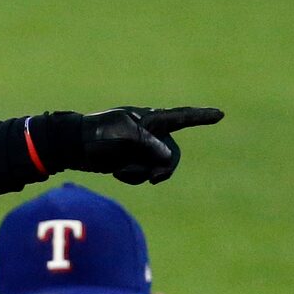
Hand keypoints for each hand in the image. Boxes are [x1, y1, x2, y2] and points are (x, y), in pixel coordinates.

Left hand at [31, 106, 223, 184]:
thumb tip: (167, 159)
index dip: (201, 117)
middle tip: (154, 179)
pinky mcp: (131, 162)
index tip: (220, 114)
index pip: (182, 117)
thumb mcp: (125, 134)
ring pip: (157, 168)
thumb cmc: (98, 133)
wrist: (73, 146)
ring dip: (142, 174)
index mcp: (151, 119)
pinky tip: (117, 172)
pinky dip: (133, 177)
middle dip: (164, 168)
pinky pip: (142, 175)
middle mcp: (150, 133)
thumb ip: (149, 144)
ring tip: (122, 171)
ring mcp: (141, 149)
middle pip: (172, 155)